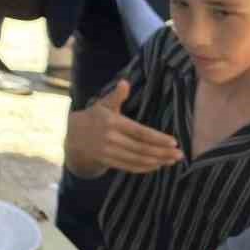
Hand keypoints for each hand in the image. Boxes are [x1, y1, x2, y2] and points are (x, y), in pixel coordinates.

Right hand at [63, 77, 181, 176]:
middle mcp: (110, 138)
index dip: (157, 138)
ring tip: (171, 161)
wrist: (71, 136)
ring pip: (137, 159)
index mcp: (112, 122)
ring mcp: (108, 152)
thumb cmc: (93, 118)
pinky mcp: (107, 161)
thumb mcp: (102, 105)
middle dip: (162, 152)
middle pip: (141, 148)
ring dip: (156, 161)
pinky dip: (144, 168)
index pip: (139, 132)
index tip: (173, 142)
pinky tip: (156, 166)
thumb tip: (125, 82)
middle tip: (179, 154)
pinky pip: (129, 167)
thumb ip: (116, 96)